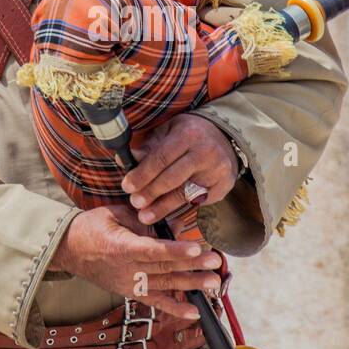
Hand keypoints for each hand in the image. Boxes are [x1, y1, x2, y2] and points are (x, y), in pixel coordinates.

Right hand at [50, 202, 222, 320]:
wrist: (69, 249)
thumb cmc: (92, 227)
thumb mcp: (116, 215)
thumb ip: (144, 223)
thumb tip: (172, 226)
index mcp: (120, 248)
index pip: (153, 251)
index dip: (176, 250)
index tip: (197, 247)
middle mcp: (126, 270)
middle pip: (164, 269)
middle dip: (192, 266)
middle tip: (215, 262)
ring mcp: (128, 284)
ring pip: (164, 286)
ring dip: (190, 285)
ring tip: (213, 283)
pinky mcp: (130, 292)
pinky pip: (155, 302)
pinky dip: (174, 308)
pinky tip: (194, 312)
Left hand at [121, 114, 238, 225]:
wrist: (224, 137)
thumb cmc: (188, 135)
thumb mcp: (167, 132)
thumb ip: (147, 148)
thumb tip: (124, 161)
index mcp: (188, 134)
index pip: (160, 158)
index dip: (142, 174)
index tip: (127, 186)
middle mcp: (205, 152)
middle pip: (172, 179)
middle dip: (150, 193)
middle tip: (135, 203)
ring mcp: (217, 170)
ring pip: (185, 194)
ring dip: (163, 207)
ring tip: (145, 215)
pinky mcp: (224, 185)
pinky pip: (199, 201)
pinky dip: (181, 208)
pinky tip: (167, 212)